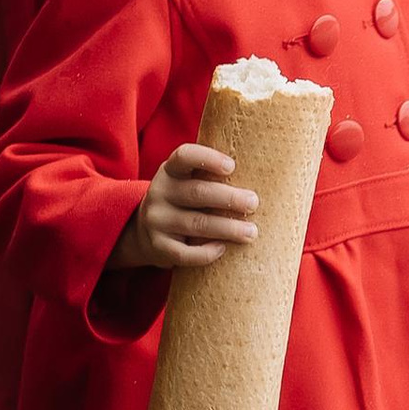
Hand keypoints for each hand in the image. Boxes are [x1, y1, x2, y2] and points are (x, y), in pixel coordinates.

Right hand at [118, 142, 258, 271]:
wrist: (144, 231)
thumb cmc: (183, 200)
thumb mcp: (187, 180)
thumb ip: (211, 174)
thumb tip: (264, 171)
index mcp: (171, 170)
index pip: (185, 156)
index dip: (208, 158)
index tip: (232, 167)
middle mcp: (160, 192)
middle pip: (197, 192)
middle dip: (229, 198)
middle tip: (253, 203)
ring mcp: (157, 221)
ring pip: (196, 224)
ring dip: (227, 228)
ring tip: (251, 232)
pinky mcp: (158, 247)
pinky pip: (184, 253)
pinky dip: (206, 253)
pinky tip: (223, 249)